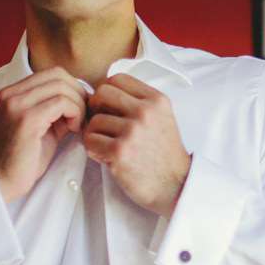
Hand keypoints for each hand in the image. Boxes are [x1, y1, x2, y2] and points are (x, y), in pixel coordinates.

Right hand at [0, 69, 87, 202]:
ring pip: (61, 87)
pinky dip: (75, 113)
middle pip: (58, 75)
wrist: (0, 181)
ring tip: (76, 125)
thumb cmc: (21, 159)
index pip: (50, 73)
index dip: (72, 86)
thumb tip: (82, 101)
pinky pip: (62, 103)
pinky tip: (73, 129)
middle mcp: (11, 94)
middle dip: (78, 93)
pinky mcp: (27, 119)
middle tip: (83, 115)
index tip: (80, 106)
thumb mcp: (40, 127)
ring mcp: (17, 105)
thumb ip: (56, 111)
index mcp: (11, 93)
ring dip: (78, 105)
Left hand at [83, 74, 191, 215]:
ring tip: (106, 145)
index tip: (107, 107)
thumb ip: (138, 102)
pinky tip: (104, 156)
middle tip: (102, 125)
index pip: (117, 78)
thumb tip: (101, 93)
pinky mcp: (120, 152)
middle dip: (95, 108)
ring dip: (94, 134)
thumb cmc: (164, 154)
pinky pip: (89, 140)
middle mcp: (145, 112)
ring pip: (93, 120)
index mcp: (156, 100)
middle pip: (101, 93)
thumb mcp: (161, 117)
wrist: (175, 185)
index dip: (106, 91)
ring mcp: (132, 131)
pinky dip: (92, 149)